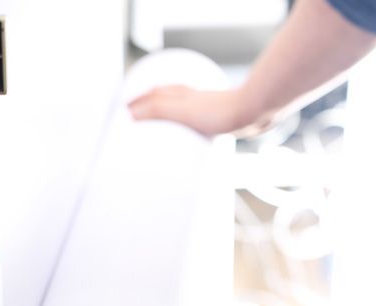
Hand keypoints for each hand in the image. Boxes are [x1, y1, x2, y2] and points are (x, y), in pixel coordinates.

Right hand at [127, 85, 270, 136]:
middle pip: (162, 102)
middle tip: (136, 124)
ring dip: (165, 120)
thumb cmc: (218, 111)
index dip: (135, 103)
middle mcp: (188, 98)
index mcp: (177, 94)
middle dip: (148, 110)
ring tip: (157, 135)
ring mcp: (201, 108)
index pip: (149, 96)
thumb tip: (132, 113)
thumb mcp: (180, 110)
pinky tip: (187, 141)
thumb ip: (156, 109)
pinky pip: (191, 125)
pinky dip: (183, 130)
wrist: (252, 112)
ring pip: (177, 113)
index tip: (122, 114)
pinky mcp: (214, 120)